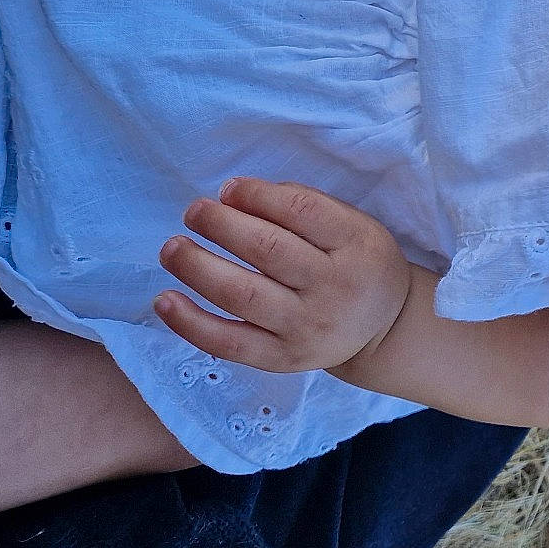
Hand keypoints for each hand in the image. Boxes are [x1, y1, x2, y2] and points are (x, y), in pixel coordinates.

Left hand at [155, 178, 414, 374]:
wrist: (384, 328)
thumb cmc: (357, 263)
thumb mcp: (353, 224)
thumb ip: (303, 206)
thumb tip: (233, 195)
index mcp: (356, 245)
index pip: (302, 212)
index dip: (257, 195)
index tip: (228, 189)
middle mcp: (334, 287)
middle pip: (267, 251)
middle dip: (221, 225)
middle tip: (194, 212)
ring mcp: (305, 327)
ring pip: (242, 295)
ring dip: (196, 267)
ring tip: (173, 248)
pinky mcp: (281, 358)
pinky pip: (228, 342)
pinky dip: (190, 322)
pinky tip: (165, 300)